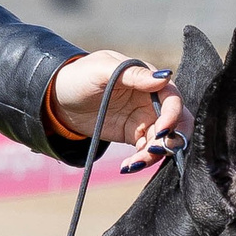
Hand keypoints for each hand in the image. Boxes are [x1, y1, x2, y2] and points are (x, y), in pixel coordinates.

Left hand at [47, 51, 189, 173]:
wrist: (58, 99)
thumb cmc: (79, 76)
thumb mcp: (103, 70)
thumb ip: (134, 74)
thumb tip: (165, 77)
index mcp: (147, 79)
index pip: (173, 97)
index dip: (173, 115)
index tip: (160, 131)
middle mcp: (150, 99)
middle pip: (177, 121)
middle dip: (171, 139)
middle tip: (154, 151)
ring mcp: (143, 118)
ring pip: (163, 140)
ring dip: (153, 155)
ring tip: (133, 163)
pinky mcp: (133, 135)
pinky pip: (146, 151)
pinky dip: (141, 161)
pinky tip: (127, 166)